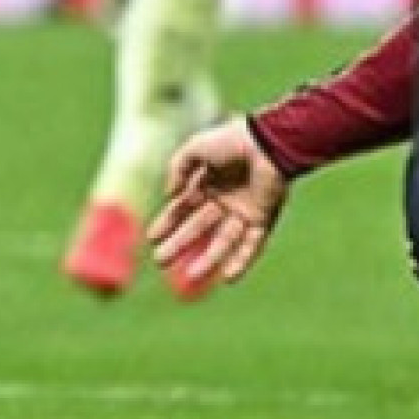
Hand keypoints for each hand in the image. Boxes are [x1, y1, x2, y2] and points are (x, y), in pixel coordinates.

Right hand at [148, 117, 289, 289]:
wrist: (266, 142)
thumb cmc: (231, 141)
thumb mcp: (195, 148)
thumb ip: (178, 168)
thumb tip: (170, 195)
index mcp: (207, 182)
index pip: (183, 208)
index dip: (167, 223)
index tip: (152, 238)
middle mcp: (224, 200)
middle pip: (198, 228)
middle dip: (179, 244)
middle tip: (160, 261)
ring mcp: (244, 211)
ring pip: (223, 241)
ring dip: (208, 259)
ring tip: (191, 276)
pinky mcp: (263, 218)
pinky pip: (252, 244)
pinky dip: (241, 261)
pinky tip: (227, 277)